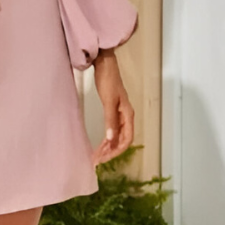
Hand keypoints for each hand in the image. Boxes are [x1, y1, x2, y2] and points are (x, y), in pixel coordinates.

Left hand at [90, 48, 133, 165]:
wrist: (104, 64)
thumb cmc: (108, 80)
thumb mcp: (108, 101)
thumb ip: (110, 120)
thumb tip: (111, 139)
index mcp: (128, 115)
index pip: (127, 139)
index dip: (117, 151)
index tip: (105, 158)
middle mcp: (126, 116)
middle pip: (122, 140)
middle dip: (111, 151)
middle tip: (97, 160)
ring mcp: (119, 114)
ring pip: (116, 136)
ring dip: (108, 146)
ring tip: (96, 155)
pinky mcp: (112, 111)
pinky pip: (111, 129)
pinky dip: (106, 138)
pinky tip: (100, 144)